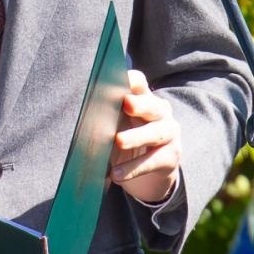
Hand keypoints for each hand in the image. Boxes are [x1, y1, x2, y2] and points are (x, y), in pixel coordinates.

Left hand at [109, 70, 181, 203]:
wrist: (149, 175)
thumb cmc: (127, 142)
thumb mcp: (115, 128)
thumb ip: (105, 119)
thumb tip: (82, 122)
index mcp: (144, 99)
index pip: (139, 83)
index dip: (130, 80)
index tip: (115, 78)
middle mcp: (161, 112)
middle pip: (153, 105)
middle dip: (140, 104)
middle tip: (126, 104)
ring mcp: (169, 134)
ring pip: (156, 132)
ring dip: (137, 136)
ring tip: (118, 142)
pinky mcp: (171, 157)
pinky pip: (153, 161)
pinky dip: (134, 168)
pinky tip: (117, 173)